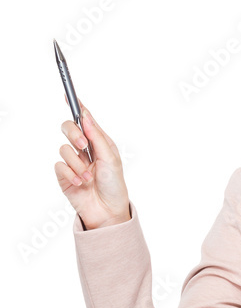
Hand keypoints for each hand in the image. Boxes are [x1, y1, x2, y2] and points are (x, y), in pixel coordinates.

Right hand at [54, 92, 130, 228]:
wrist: (108, 212)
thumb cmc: (114, 186)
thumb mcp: (111, 159)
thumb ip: (97, 137)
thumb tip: (86, 116)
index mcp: (99, 143)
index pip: (85, 121)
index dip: (77, 107)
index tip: (69, 94)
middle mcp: (85, 150)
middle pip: (68, 128)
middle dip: (74, 134)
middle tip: (83, 145)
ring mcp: (73, 162)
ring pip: (64, 149)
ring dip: (77, 164)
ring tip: (87, 177)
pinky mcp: (64, 176)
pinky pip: (59, 165)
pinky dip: (69, 173)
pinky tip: (79, 183)